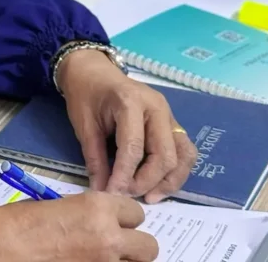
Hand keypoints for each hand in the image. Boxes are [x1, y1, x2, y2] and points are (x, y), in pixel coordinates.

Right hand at [0, 192, 158, 261]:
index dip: (123, 217)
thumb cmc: (13, 223)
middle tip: (112, 245)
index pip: (136, 212)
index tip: (113, 221)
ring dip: (122, 261)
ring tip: (99, 257)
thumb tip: (99, 225)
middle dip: (133, 245)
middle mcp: (108, 237)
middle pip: (148, 246)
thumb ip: (85, 215)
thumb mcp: (54, 207)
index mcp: (96, 208)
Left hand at [56, 49, 196, 201]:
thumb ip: (94, 158)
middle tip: (128, 195)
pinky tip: (159, 184)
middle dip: (148, 181)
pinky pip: (184, 151)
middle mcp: (157, 108)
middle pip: (165, 155)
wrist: (92, 71)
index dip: (125, 176)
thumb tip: (102, 191)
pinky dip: (175, 171)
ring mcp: (169, 114)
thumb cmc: (85, 94)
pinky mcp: (173, 123)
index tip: (113, 194)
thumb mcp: (83, 125)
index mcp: (131, 102)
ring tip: (148, 196)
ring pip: (183, 156)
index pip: (134, 148)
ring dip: (168, 181)